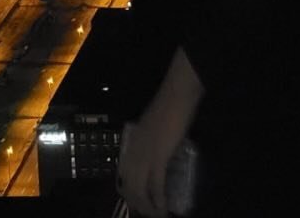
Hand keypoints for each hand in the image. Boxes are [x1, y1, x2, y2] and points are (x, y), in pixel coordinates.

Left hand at [117, 47, 202, 216]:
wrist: (176, 93)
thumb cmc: (169, 106)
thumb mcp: (154, 127)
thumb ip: (151, 141)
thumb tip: (156, 155)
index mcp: (132, 143)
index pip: (123, 174)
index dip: (129, 193)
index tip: (137, 204)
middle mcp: (134, 150)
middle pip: (129, 186)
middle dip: (138, 204)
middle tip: (150, 214)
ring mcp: (145, 153)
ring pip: (140, 189)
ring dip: (148, 206)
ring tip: (158, 215)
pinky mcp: (159, 156)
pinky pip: (156, 184)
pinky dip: (159, 199)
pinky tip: (164, 207)